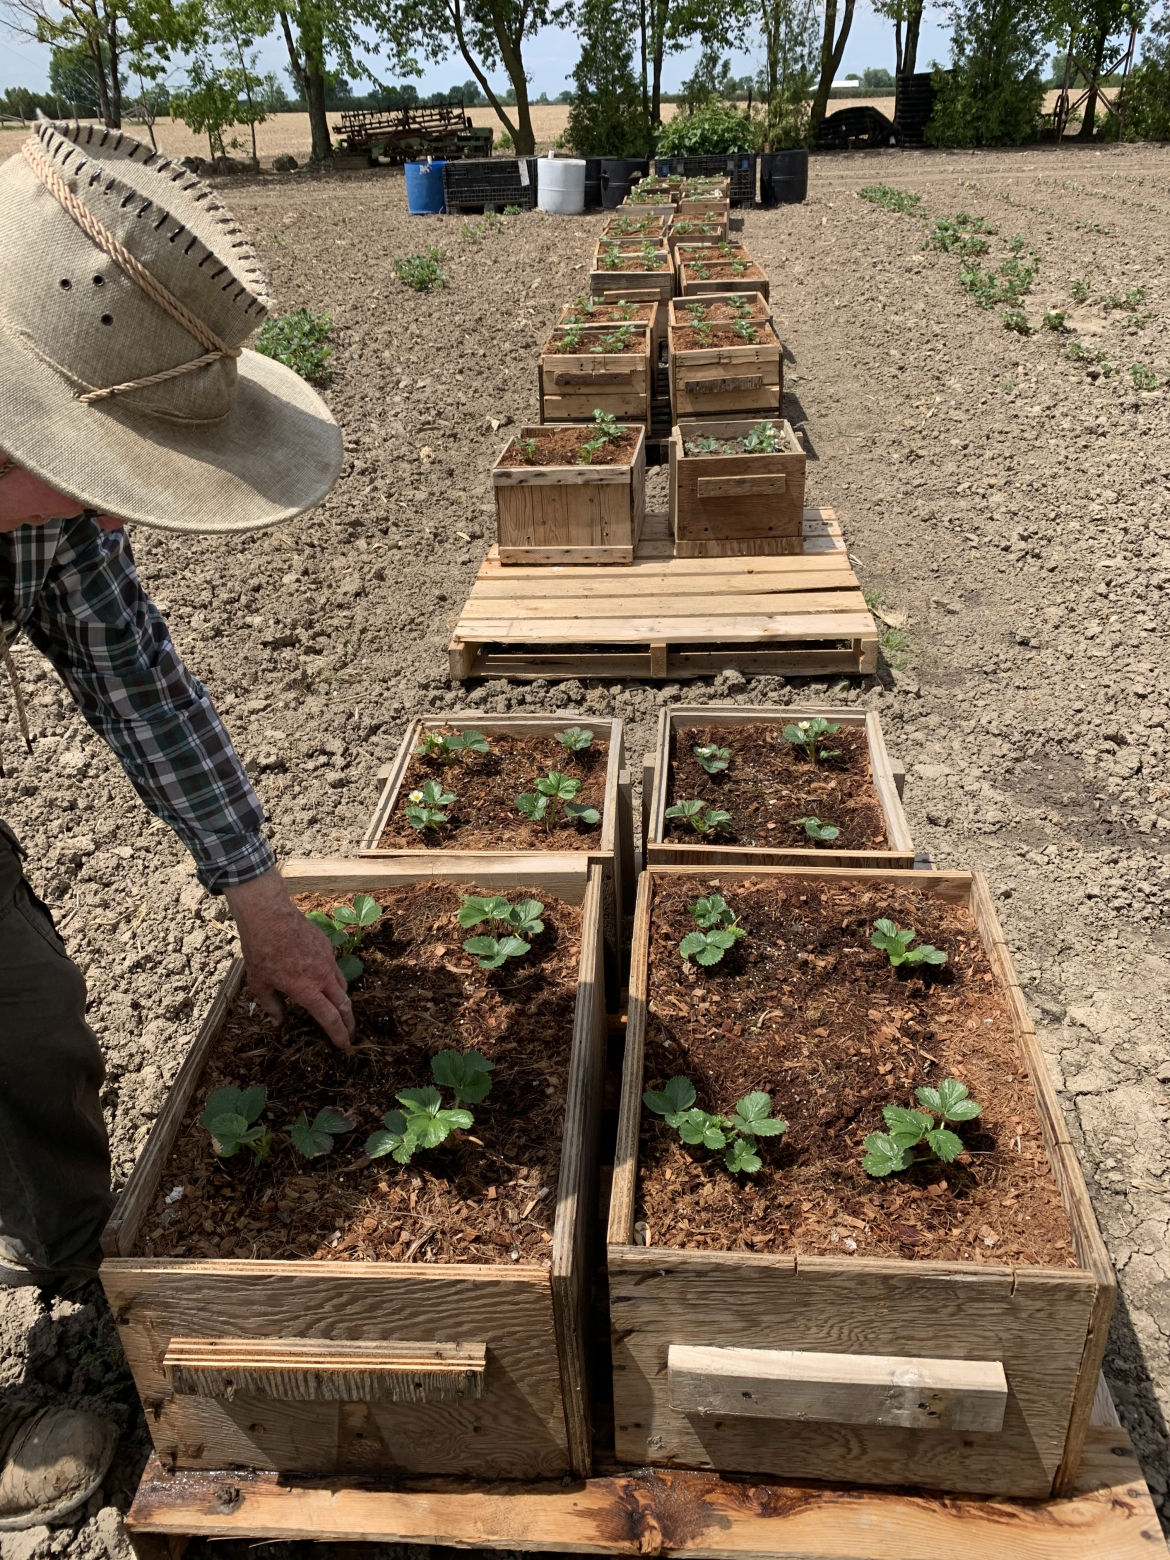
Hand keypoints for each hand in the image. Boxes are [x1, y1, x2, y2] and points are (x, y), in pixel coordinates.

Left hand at [224, 867, 353, 1049]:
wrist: (269, 916)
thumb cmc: (260, 951)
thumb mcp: (260, 984)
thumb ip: (272, 1006)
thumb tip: (279, 1022)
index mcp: (307, 990)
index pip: (330, 1018)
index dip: (339, 1035)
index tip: (344, 1046)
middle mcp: (323, 976)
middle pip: (344, 1004)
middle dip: (349, 1023)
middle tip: (350, 1035)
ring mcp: (327, 960)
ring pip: (343, 985)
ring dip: (343, 1001)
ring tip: (339, 1010)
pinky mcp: (327, 947)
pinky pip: (335, 968)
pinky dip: (334, 980)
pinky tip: (323, 980)